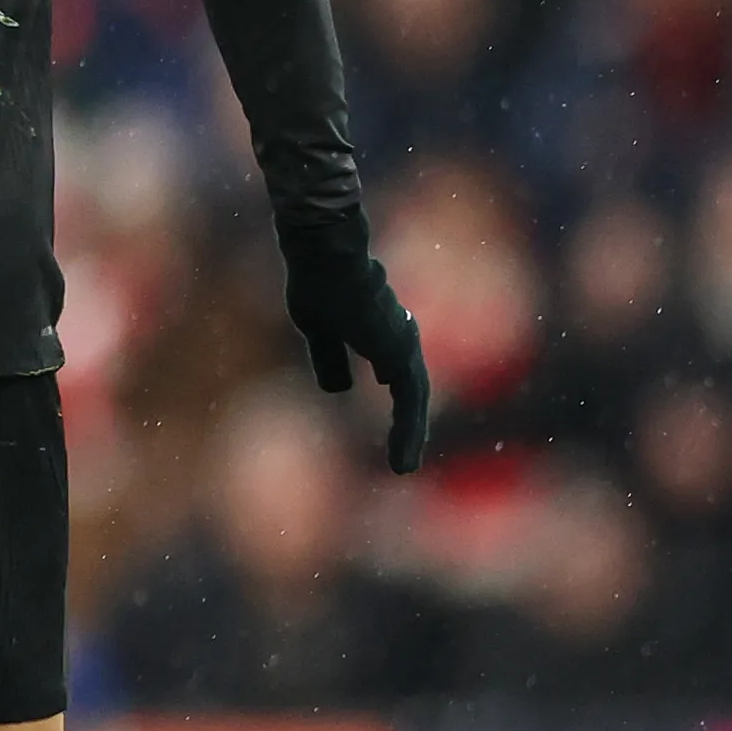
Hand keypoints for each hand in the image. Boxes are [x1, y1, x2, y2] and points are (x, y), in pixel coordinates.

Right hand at [281, 222, 433, 473]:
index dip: (396, 389)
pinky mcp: (401, 357)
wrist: (328, 262)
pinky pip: (410, 404)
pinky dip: (407, 432)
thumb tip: (339, 390)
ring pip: (413, 400)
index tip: (396, 416)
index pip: (395, 367)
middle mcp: (399, 336)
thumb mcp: (318, 329)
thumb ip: (330, 358)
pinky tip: (401, 458)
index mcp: (379, 327)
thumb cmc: (318, 284)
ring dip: (409, 435)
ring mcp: (403, 346)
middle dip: (409, 423)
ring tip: (402, 468)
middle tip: (404, 455)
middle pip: (410, 388)